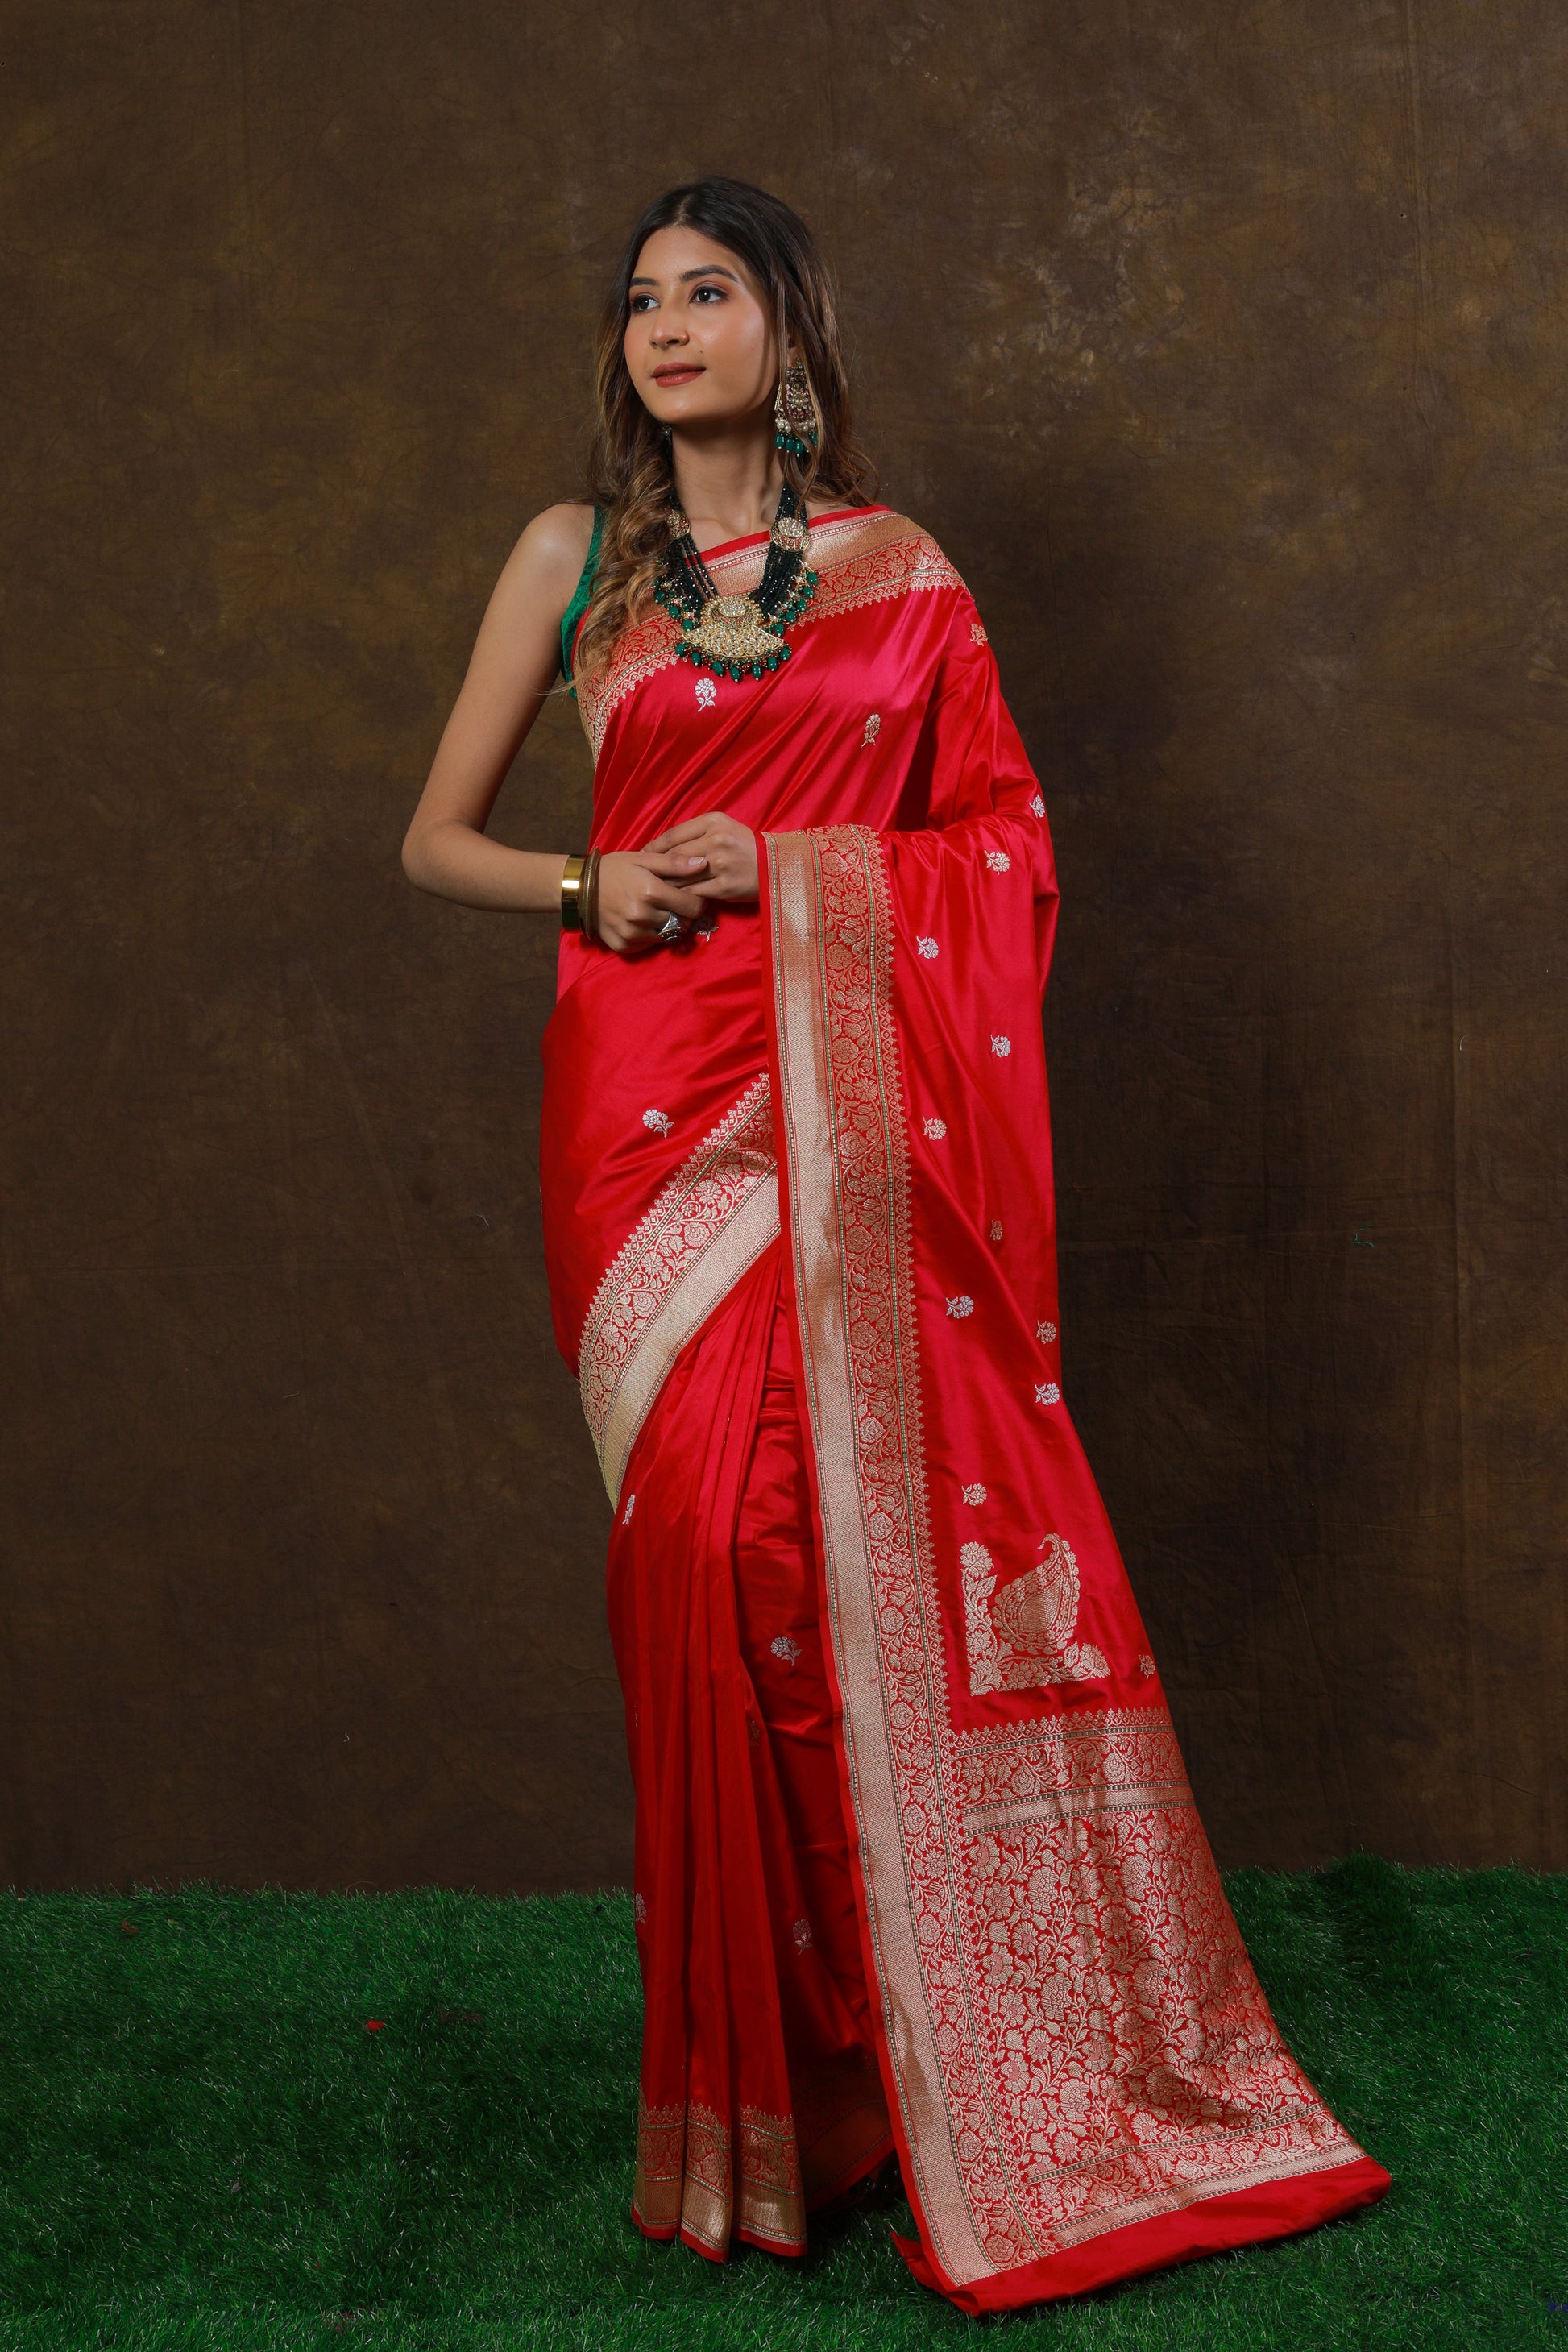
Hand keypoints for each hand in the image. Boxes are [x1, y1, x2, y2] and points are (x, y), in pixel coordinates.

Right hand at [593, 849, 709, 955]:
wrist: (579, 889)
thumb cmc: (614, 870)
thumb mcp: (643, 859)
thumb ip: (674, 863)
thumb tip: (704, 864)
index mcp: (650, 892)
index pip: (693, 907)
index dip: (698, 902)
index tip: (693, 896)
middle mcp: (643, 916)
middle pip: (682, 923)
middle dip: (682, 913)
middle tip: (672, 902)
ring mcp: (632, 934)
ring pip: (667, 935)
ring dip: (667, 925)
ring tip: (655, 910)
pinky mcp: (624, 946)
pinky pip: (649, 944)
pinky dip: (650, 935)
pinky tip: (641, 921)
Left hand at [640, 813, 759, 903]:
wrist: (777, 865)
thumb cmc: (746, 845)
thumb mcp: (723, 827)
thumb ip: (696, 833)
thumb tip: (663, 846)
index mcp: (713, 821)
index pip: (672, 835)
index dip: (653, 848)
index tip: (642, 856)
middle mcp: (716, 840)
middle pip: (673, 856)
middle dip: (655, 868)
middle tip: (643, 876)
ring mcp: (720, 864)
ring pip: (680, 876)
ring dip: (666, 884)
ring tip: (654, 888)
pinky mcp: (724, 887)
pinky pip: (693, 893)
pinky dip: (681, 897)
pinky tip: (674, 899)